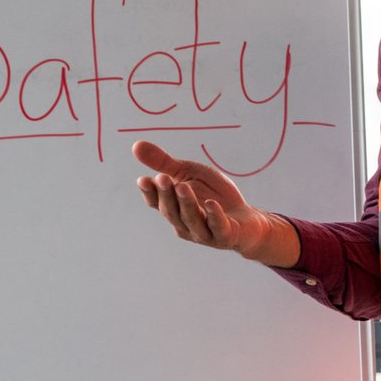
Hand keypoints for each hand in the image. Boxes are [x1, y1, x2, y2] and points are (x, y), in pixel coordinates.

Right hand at [131, 140, 299, 265]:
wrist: (245, 219)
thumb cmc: (212, 195)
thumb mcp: (189, 173)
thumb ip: (164, 163)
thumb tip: (136, 145)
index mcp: (173, 208)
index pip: (156, 203)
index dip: (149, 193)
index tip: (143, 179)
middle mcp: (184, 224)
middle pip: (172, 211)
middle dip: (166, 195)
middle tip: (162, 178)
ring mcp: (204, 232)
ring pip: (192, 219)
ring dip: (186, 203)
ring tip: (182, 186)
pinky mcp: (225, 235)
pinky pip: (218, 226)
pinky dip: (214, 215)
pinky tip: (211, 203)